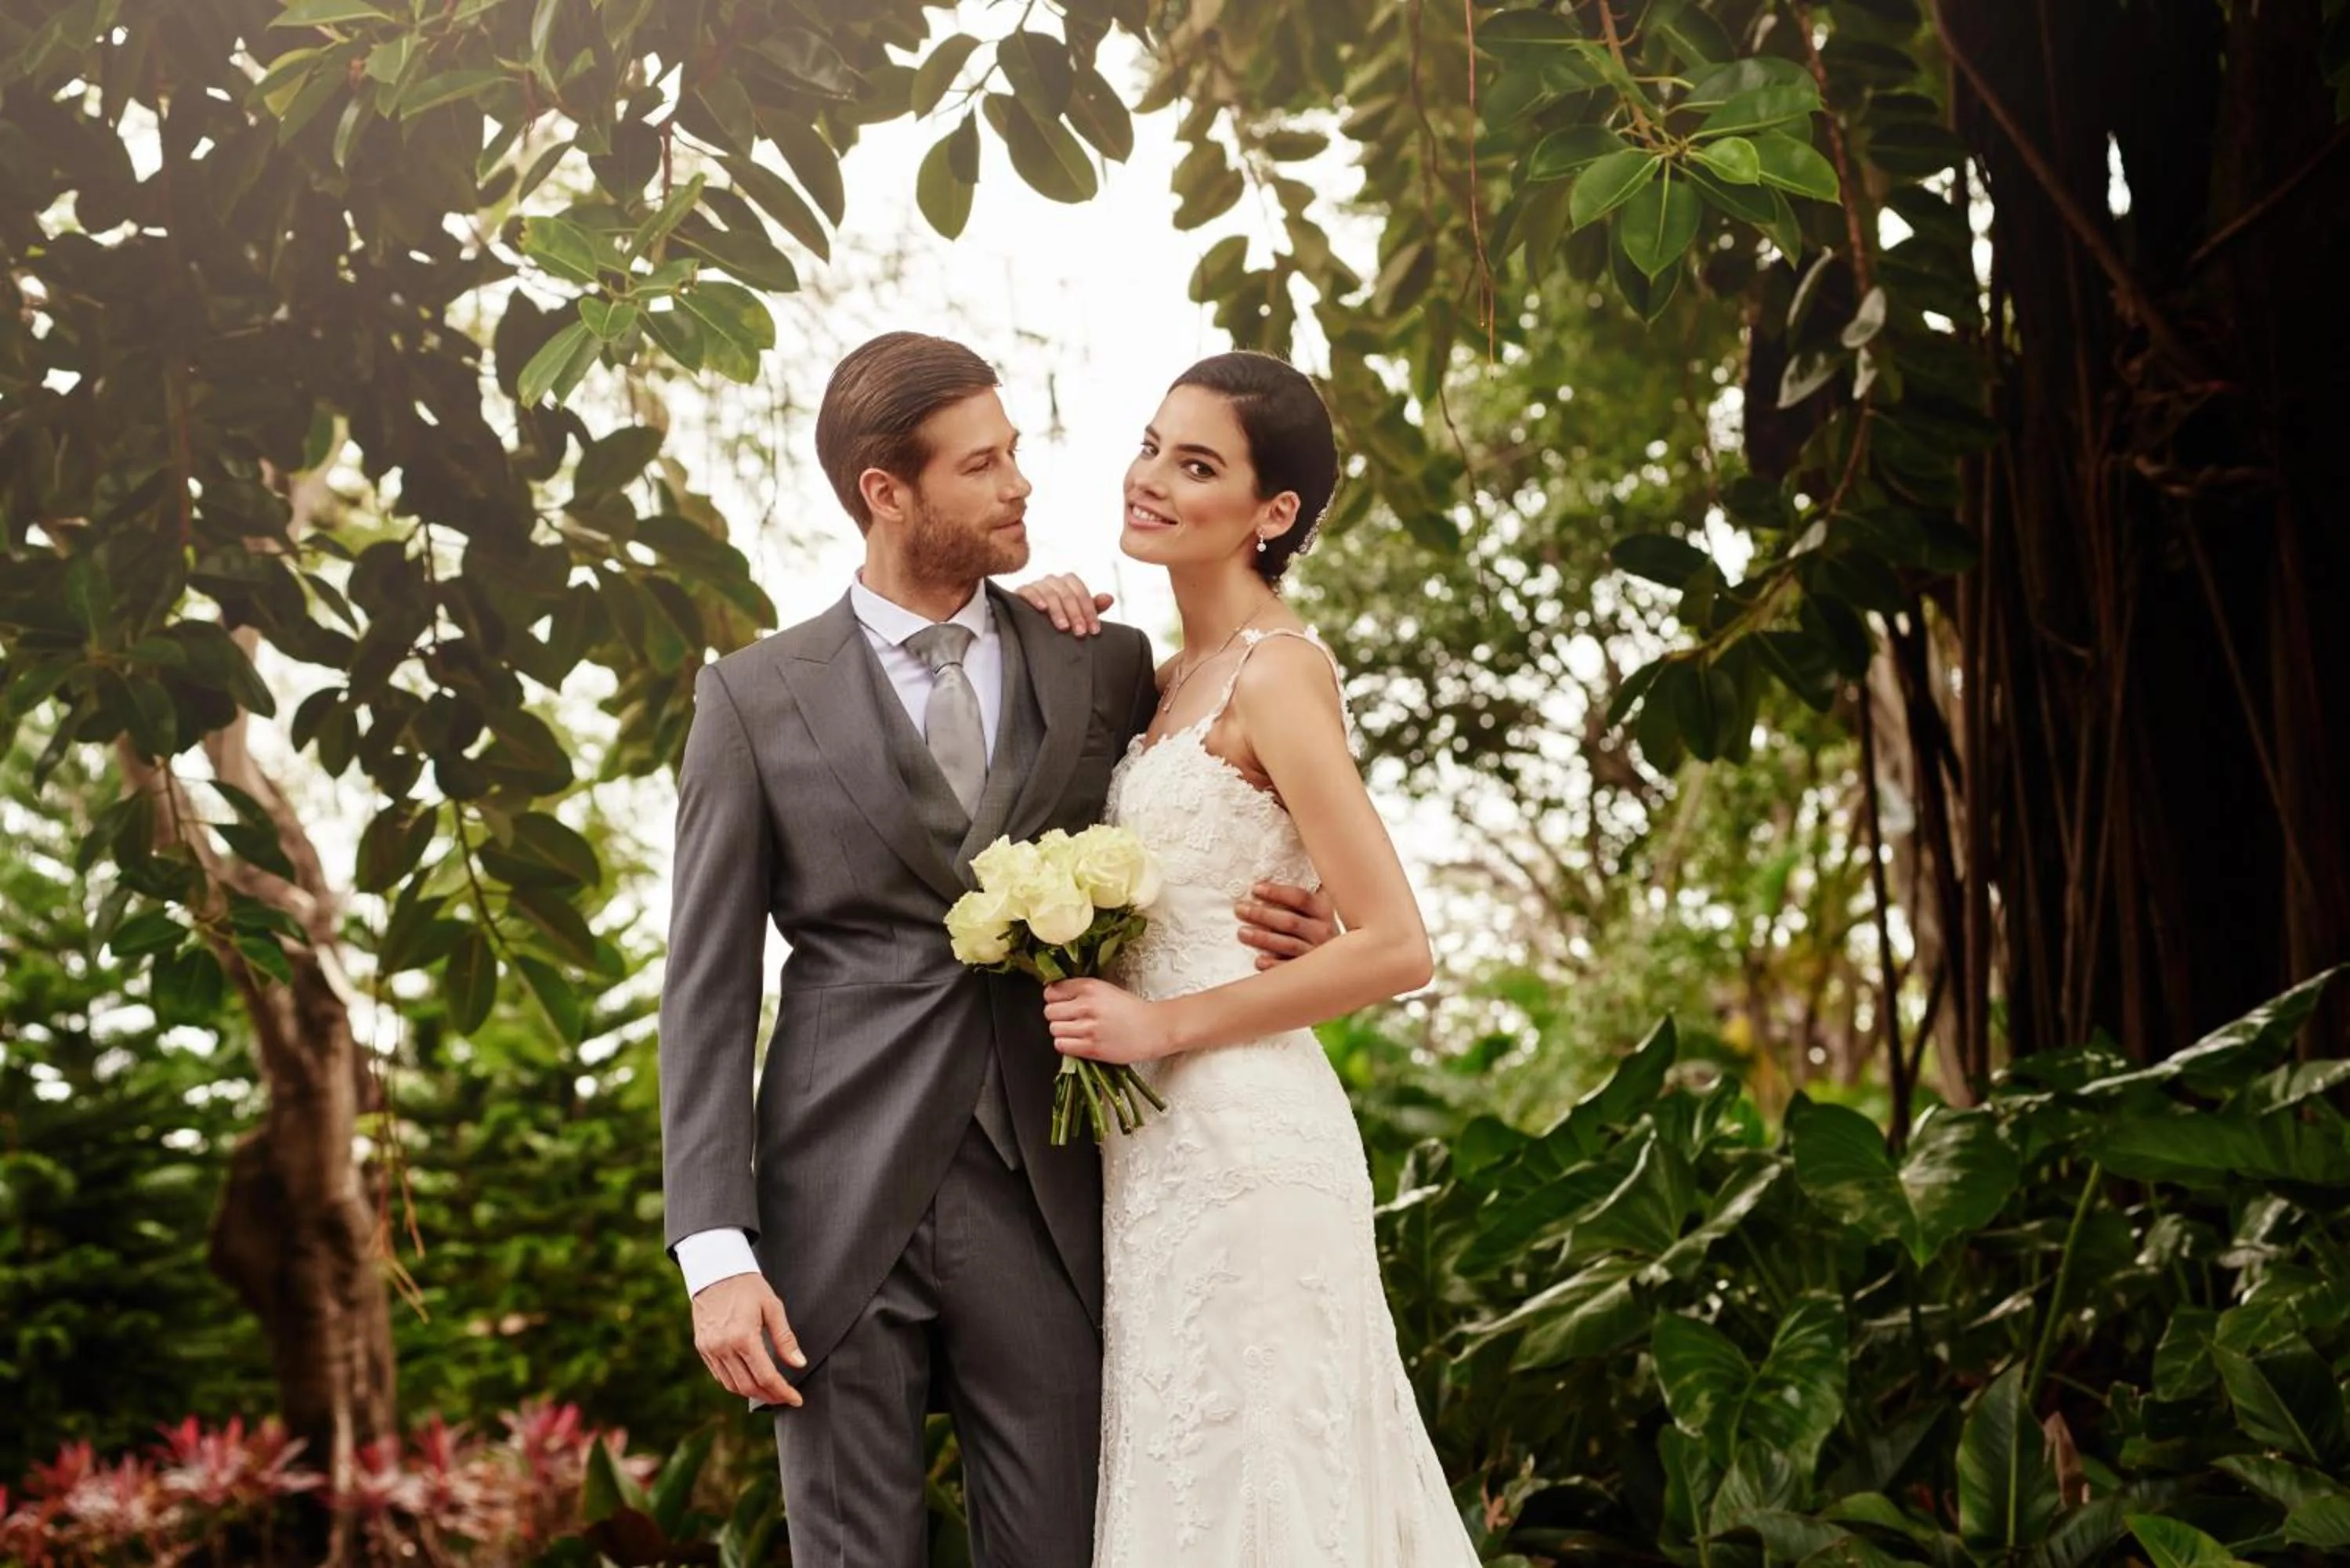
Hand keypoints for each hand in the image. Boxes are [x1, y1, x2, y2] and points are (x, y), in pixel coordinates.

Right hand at [691, 1273, 804, 1407]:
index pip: (766, 1376)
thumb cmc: (748, 1286)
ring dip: (753, 1393)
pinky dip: (736, 1383)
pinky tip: (750, 1381)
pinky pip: (719, 1376)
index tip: (797, 1399)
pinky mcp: (702, 1348)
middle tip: (786, 1398)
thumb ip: (785, 1338)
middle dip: (770, 1396)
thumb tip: (799, 1364)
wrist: (715, 1271)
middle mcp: (724, 1347)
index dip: (783, 1392)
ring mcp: (710, 1349)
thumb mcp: (772, 1307)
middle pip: (749, 1386)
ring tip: (770, 1392)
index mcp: (744, 1336)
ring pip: (732, 1385)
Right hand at [1012, 573, 1112, 635]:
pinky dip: (1035, 599)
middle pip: (1067, 594)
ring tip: (1063, 627)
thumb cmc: (1059, 617)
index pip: (1082, 592)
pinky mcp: (1021, 591)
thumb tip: (1110, 598)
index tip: (1094, 630)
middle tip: (1080, 633)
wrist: (1030, 621)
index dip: (1090, 611)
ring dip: (1058, 611)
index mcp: (1069, 582)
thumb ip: (1093, 607)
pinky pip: (1029, 591)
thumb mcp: (1078, 614)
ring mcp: (1037, 584)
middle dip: (1076, 614)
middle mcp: (1053, 580)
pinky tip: (1041, 609)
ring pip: (1050, 594)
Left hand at [1046, 977, 1173, 1064]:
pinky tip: (1078, 1042)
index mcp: (1089, 987)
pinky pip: (1061, 1046)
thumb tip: (1055, 994)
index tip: (1061, 1003)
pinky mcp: (1091, 1047)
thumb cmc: (1132, 1009)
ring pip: (1054, 1030)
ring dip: (1062, 1032)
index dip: (1054, 998)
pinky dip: (1066, 1045)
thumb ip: (1081, 990)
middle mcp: (1087, 1005)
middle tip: (1070, 1019)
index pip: (1051, 991)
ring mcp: (1088, 1027)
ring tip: (1076, 1032)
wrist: (1154, 1028)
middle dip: (1057, 1016)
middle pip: (1049, 1012)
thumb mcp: (1105, 989)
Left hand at [1236, 881, 1338, 969]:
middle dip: (1262, 915)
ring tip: (1242, 932)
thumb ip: (1300, 896)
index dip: (1277, 892)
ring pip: (1288, 944)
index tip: (1255, 889)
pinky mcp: (1312, 973)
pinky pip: (1291, 968)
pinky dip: (1274, 965)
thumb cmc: (1318, 928)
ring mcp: (1318, 953)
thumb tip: (1273, 879)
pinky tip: (1258, 960)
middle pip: (1289, 921)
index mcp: (1324, 911)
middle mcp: (1323, 931)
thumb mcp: (1317, 909)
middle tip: (1239, 909)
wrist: (1342, 961)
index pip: (1300, 897)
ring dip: (1263, 939)